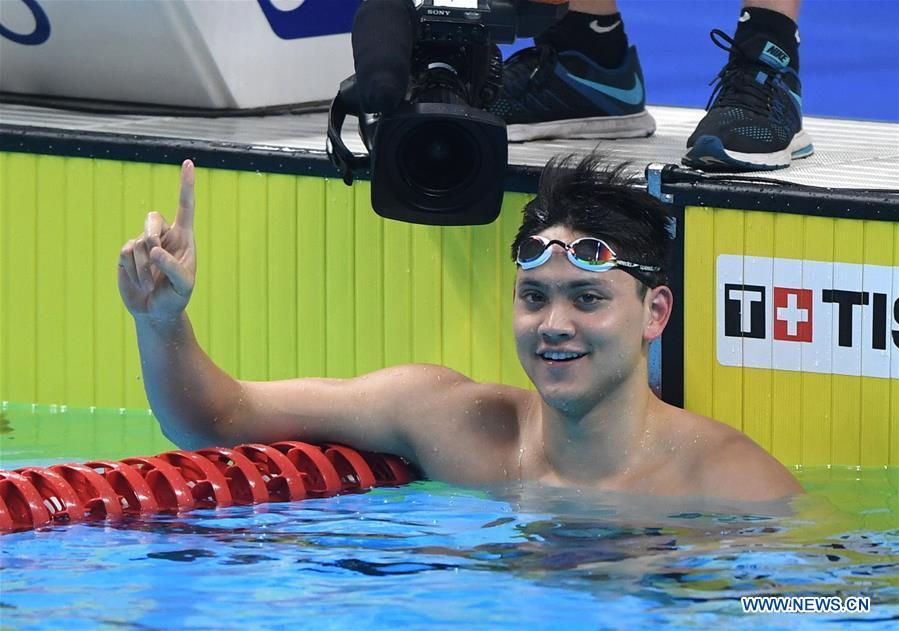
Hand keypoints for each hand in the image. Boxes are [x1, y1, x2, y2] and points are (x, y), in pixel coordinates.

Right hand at [118, 160, 196, 320]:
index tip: (189, 162)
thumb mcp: (183, 286)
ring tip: (151, 284)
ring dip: (144, 267)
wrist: (155, 311)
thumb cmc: (176, 297)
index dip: (186, 185)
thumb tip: (154, 249)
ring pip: (137, 242)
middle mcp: (164, 235)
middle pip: (152, 218)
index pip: (186, 207)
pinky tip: (140, 282)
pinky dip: (133, 271)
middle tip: (154, 257)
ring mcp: (143, 243)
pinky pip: (125, 253)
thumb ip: (173, 268)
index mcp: (184, 237)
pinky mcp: (127, 253)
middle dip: (151, 235)